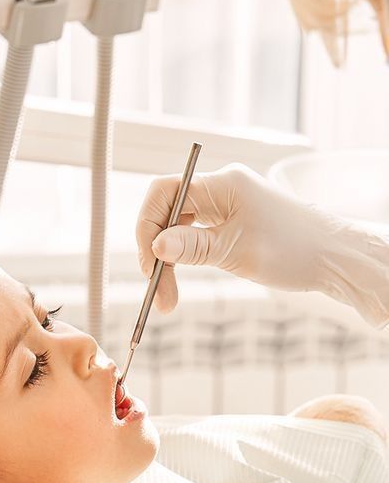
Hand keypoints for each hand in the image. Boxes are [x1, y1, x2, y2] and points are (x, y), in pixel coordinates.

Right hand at [136, 164, 388, 327]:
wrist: (334, 259)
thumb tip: (156, 245)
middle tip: (158, 290)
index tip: (149, 263)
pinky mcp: (232, 221)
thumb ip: (192, 247)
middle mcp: (222, 188)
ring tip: (168, 298)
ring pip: (178, 227)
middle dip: (157, 251)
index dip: (148, 226)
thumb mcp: (237, 252)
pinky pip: (194, 235)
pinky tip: (180, 281)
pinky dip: (184, 259)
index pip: (165, 192)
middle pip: (168, 212)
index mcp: (224, 184)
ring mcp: (227, 204)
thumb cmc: (295, 250)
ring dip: (168, 261)